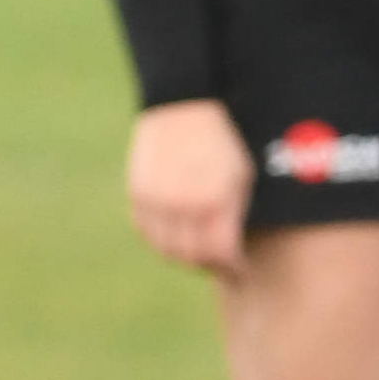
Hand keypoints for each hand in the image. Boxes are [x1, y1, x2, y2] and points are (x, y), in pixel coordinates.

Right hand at [124, 99, 254, 273]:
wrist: (182, 109)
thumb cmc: (223, 144)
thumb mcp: (242, 178)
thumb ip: (234, 215)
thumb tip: (230, 249)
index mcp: (214, 201)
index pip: (220, 252)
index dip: (232, 267)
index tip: (240, 270)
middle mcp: (182, 204)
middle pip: (191, 256)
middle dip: (209, 266)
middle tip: (220, 266)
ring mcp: (155, 199)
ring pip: (165, 248)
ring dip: (183, 258)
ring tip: (199, 255)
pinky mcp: (136, 192)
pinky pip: (145, 230)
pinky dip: (160, 241)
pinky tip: (175, 238)